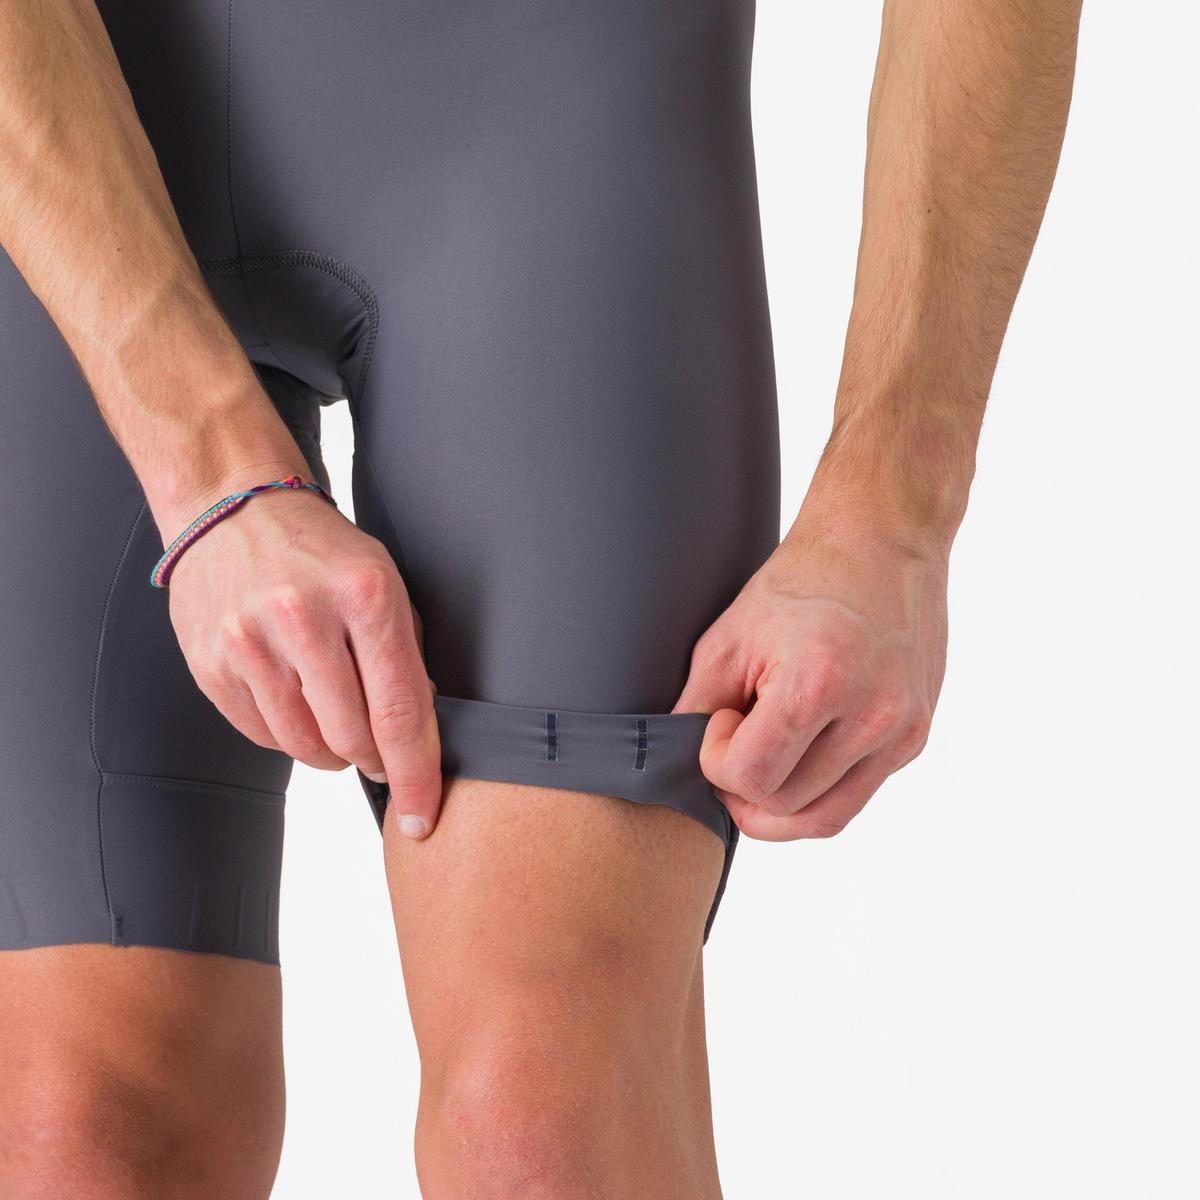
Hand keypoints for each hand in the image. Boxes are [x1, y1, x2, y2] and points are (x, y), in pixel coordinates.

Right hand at [162, 466, 441, 838]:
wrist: (232, 507)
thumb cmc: (321, 551)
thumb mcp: (385, 583)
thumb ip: (405, 658)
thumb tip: (417, 738)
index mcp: (365, 595)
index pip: (400, 712)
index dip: (416, 775)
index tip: (422, 816)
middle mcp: (303, 618)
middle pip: (352, 739)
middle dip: (374, 759)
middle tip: (377, 748)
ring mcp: (249, 643)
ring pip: (304, 747)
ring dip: (331, 752)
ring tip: (334, 716)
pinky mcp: (210, 664)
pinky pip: (262, 735)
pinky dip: (288, 733)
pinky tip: (294, 697)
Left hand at [673, 504, 948, 840]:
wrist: (882, 541)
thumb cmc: (801, 580)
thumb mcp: (729, 636)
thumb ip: (697, 707)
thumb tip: (678, 764)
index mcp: (820, 683)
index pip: (750, 776)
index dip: (717, 760)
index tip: (723, 717)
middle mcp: (872, 716)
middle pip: (783, 806)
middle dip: (744, 783)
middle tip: (738, 732)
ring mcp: (901, 733)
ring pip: (820, 820)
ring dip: (777, 802)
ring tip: (762, 753)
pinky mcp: (915, 740)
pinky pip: (852, 800)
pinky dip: (814, 792)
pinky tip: (798, 751)